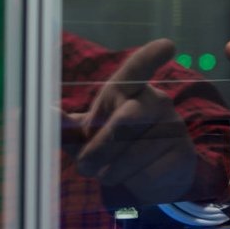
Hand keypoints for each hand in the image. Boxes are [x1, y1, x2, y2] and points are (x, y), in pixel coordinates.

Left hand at [65, 38, 205, 205]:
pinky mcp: (183, 153)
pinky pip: (150, 171)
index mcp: (129, 90)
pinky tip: (136, 178)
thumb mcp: (88, 135)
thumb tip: (46, 111)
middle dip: (99, 149)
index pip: (138, 69)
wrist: (153, 177)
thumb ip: (66, 125)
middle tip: (85, 166)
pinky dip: (133, 182)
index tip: (167, 46)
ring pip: (133, 153)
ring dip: (111, 171)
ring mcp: (174, 126)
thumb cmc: (114, 148)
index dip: (150, 57)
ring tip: (108, 174)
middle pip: (125, 121)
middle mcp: (156, 101)